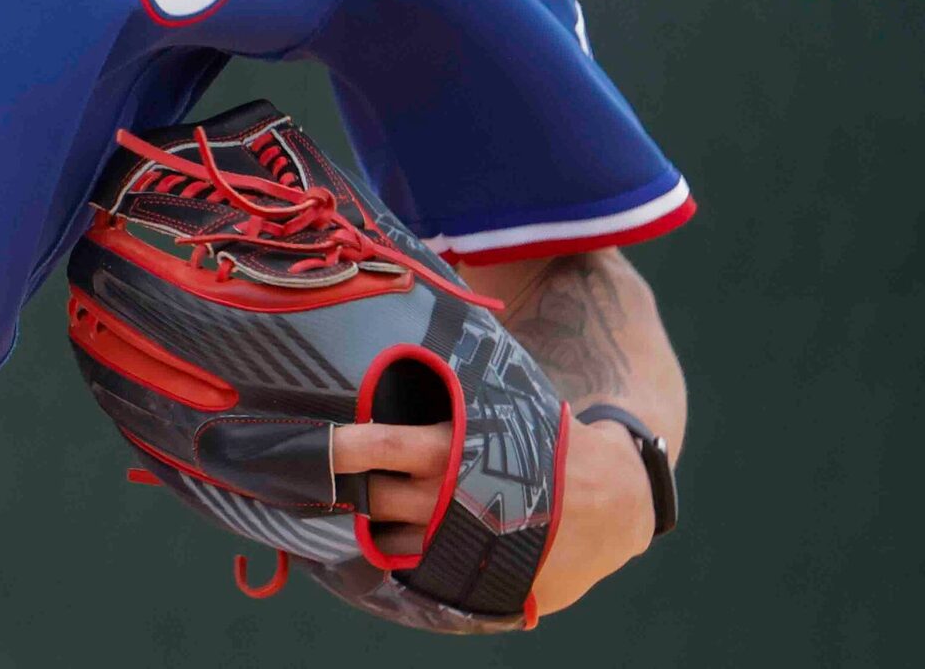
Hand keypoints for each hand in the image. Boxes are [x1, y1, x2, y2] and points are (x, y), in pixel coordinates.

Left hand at [333, 414, 652, 616]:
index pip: (375, 446)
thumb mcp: (503, 406)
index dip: (339, 447)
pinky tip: (420, 537)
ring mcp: (458, 545)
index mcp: (450, 451)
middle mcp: (446, 500)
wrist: (613, 500)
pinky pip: (418, 572)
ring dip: (384, 524)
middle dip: (359, 485)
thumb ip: (455, 394)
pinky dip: (411, 555)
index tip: (311, 443)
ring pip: (389, 539)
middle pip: (372, 498)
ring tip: (398, 504)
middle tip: (355, 473)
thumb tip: (413, 345)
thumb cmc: (548, 441)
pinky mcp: (475, 580)